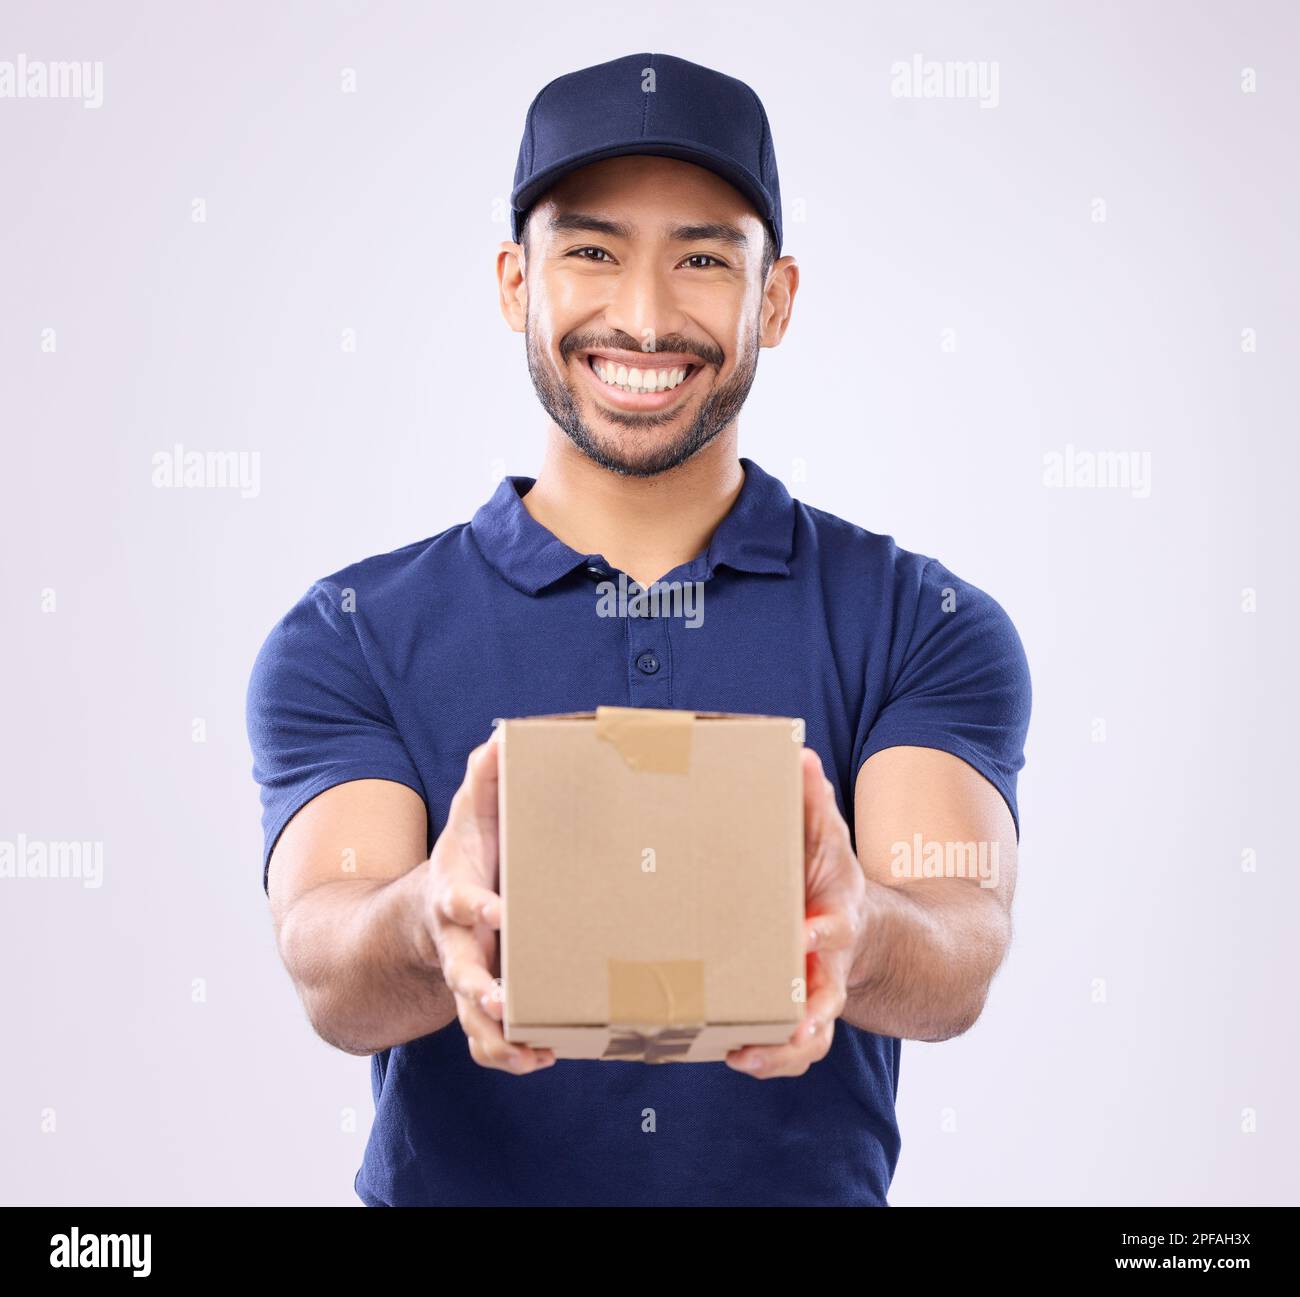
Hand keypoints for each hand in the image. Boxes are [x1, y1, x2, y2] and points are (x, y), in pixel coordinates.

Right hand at [422, 735, 555, 1073]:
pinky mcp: (483, 1005)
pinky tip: (544, 1055)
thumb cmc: (464, 861)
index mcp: (455, 895)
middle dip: (478, 986)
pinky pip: (487, 1041)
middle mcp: (457, 944)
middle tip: (500, 997)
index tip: (497, 910)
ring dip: (497, 1037)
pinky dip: (511, 1054)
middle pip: (458, 971)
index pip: (458, 900)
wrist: (426, 915)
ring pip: (471, 1020)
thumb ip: (484, 783)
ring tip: (531, 1048)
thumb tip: (500, 736)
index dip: (475, 906)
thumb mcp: (468, 819)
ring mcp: (467, 979)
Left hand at [725, 746, 867, 1077]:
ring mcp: (816, 995)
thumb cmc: (830, 880)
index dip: (824, 931)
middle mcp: (830, 963)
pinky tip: (734, 1054)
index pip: (837, 924)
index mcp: (837, 915)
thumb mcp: (826, 840)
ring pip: (813, 1034)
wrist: (863, 930)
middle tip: (792, 1019)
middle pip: (828, 992)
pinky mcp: (798, 1018)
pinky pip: (791, 1048)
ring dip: (786, 1047)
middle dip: (811, 1006)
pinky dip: (769, 1057)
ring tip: (748, 1052)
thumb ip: (812, 803)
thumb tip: (797, 751)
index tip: (806, 933)